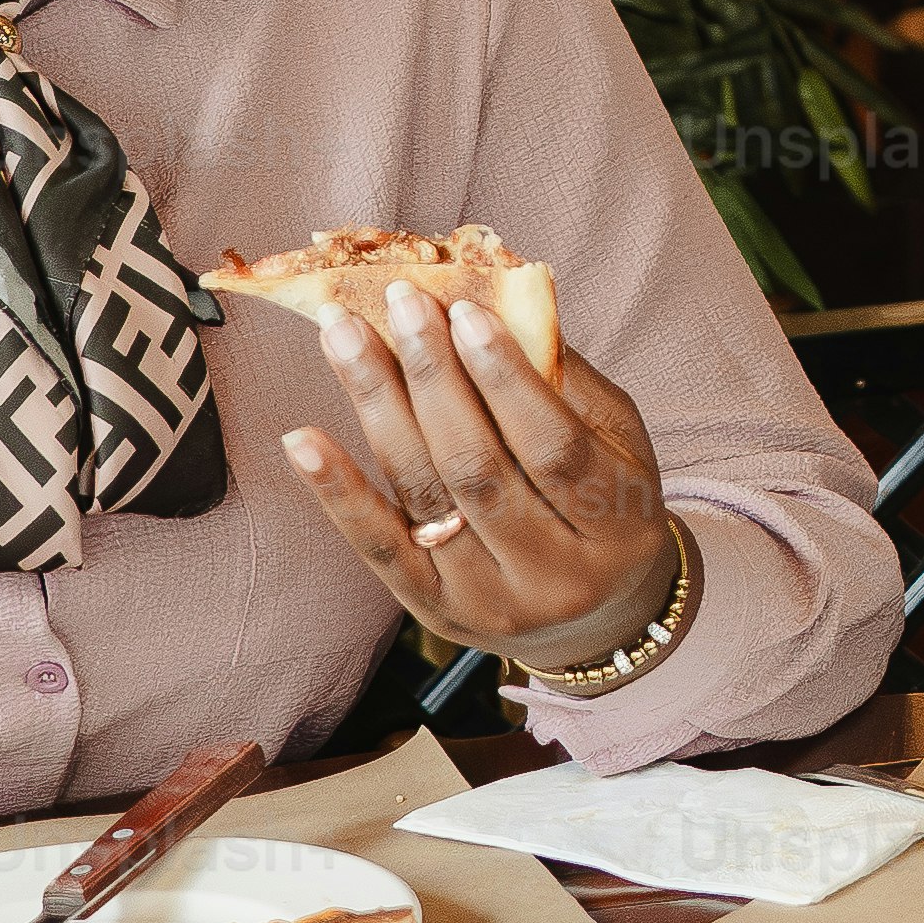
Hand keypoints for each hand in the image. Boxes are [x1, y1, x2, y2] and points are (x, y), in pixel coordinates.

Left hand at [277, 277, 677, 671]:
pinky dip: (338, 491)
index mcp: (618, 530)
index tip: (463, 312)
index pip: (555, 449)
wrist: (595, 617)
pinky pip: (379, 547)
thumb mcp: (620, 445)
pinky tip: (303, 439)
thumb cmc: (607, 505)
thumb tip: (496, 306)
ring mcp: (488, 602)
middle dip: (430, 378)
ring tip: (344, 336)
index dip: (507, 378)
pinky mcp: (432, 612)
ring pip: (424, 496)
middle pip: (478, 470)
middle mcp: (554, 578)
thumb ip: (567, 385)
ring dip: (377, 407)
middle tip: (397, 305)